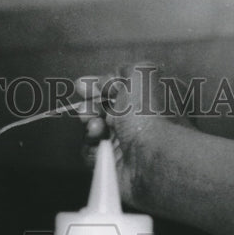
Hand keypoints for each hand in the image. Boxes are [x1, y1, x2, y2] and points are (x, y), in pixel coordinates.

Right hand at [74, 63, 191, 209]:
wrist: (151, 155)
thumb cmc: (151, 115)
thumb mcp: (140, 73)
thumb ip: (122, 70)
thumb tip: (107, 81)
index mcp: (149, 98)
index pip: (119, 88)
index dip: (99, 85)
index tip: (82, 85)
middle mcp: (139, 120)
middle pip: (104, 110)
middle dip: (90, 106)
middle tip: (86, 109)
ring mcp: (126, 143)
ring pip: (96, 132)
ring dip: (91, 127)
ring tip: (96, 128)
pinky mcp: (114, 164)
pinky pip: (92, 154)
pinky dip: (90, 148)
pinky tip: (98, 144)